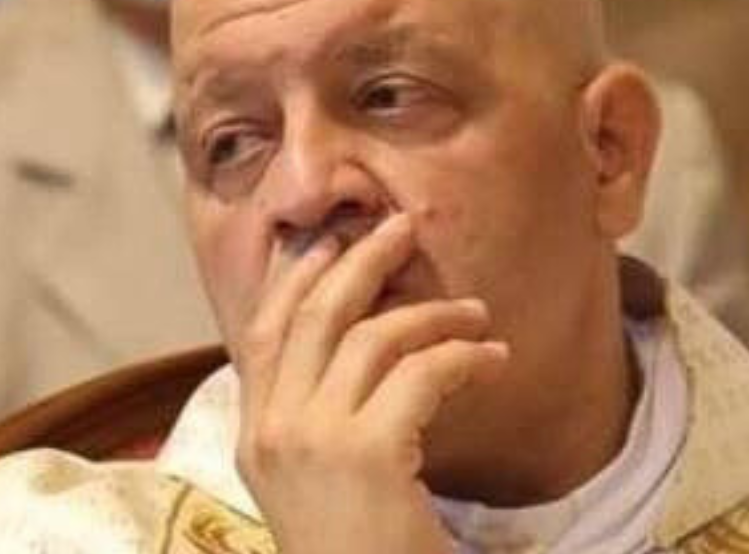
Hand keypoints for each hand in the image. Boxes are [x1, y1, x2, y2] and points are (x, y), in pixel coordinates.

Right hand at [232, 213, 508, 553]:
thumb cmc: (360, 550)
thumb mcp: (323, 482)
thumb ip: (324, 419)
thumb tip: (358, 348)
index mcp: (255, 437)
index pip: (264, 332)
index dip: (299, 276)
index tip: (335, 240)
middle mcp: (272, 432)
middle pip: (314, 314)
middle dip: (361, 260)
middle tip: (404, 227)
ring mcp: (313, 441)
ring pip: (372, 335)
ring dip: (434, 313)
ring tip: (478, 316)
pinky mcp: (367, 455)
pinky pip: (421, 372)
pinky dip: (464, 356)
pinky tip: (493, 360)